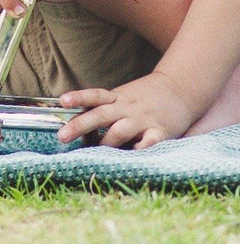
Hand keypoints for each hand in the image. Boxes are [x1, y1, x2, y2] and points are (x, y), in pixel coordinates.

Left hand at [59, 70, 200, 149]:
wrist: (181, 87)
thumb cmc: (144, 97)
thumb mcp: (122, 97)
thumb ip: (103, 109)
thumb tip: (76, 126)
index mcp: (116, 98)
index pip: (94, 95)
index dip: (78, 97)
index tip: (62, 101)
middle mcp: (127, 108)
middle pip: (100, 115)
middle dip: (79, 126)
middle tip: (62, 136)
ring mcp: (143, 119)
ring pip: (120, 131)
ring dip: (105, 143)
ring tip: (93, 153)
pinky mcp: (161, 131)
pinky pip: (149, 142)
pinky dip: (139, 150)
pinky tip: (130, 156)